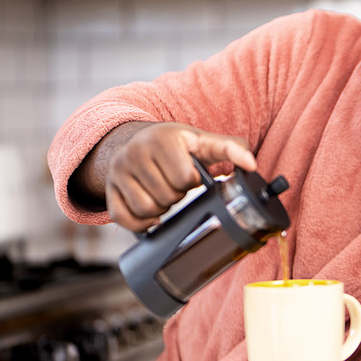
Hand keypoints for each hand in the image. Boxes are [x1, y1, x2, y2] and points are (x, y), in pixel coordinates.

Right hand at [105, 122, 256, 230]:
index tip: (191, 175)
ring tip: (164, 194)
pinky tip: (150, 213)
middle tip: (176, 184)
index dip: (192, 182)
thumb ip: (231, 148)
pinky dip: (140, 222)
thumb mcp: (202, 141)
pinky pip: (124, 218)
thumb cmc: (176, 144)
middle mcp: (135, 151)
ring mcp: (118, 171)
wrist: (137, 139)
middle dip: (178, 195)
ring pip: (147, 209)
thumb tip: (251, 165)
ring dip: (162, 209)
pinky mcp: (108, 189)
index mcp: (162, 138)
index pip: (185, 178)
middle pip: (167, 196)